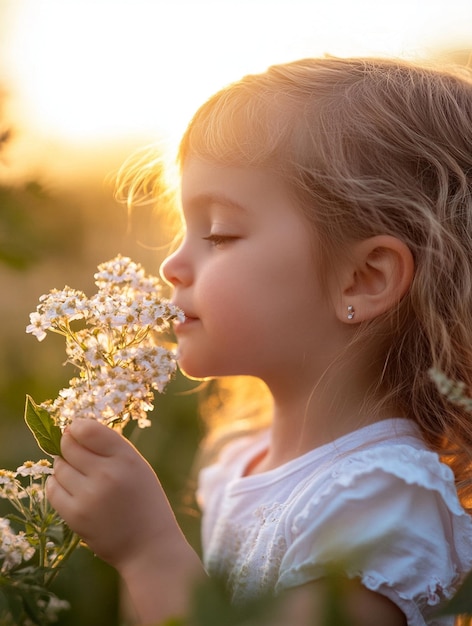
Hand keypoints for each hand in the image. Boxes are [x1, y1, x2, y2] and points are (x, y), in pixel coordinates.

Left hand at [47, 419, 204, 622]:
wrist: (149, 546)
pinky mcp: (76, 516)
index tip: (76, 433)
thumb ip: (110, 447)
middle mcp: (107, 474)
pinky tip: (68, 487)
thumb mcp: (137, 465)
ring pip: (59, 467)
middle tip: (77, 455)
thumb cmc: (144, 501)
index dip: (76, 428)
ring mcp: (89, 496)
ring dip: (64, 467)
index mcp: (126, 458)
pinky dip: (56, 484)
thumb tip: (74, 429)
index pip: (87, 430)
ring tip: (79, 476)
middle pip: (69, 446)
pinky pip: (52, 489)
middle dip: (69, 447)